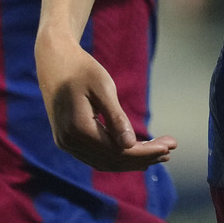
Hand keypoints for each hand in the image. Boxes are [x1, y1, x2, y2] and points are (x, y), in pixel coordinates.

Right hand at [37, 33, 177, 170]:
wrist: (54, 60)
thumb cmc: (81, 69)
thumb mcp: (103, 88)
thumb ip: (116, 118)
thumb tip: (130, 146)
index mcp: (78, 130)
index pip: (118, 151)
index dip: (145, 152)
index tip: (169, 147)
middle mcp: (69, 142)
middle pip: (113, 160)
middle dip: (144, 157)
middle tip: (170, 150)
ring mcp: (66, 144)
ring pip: (104, 161)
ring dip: (132, 160)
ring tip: (159, 153)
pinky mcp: (68, 140)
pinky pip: (96, 155)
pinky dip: (118, 155)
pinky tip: (136, 150)